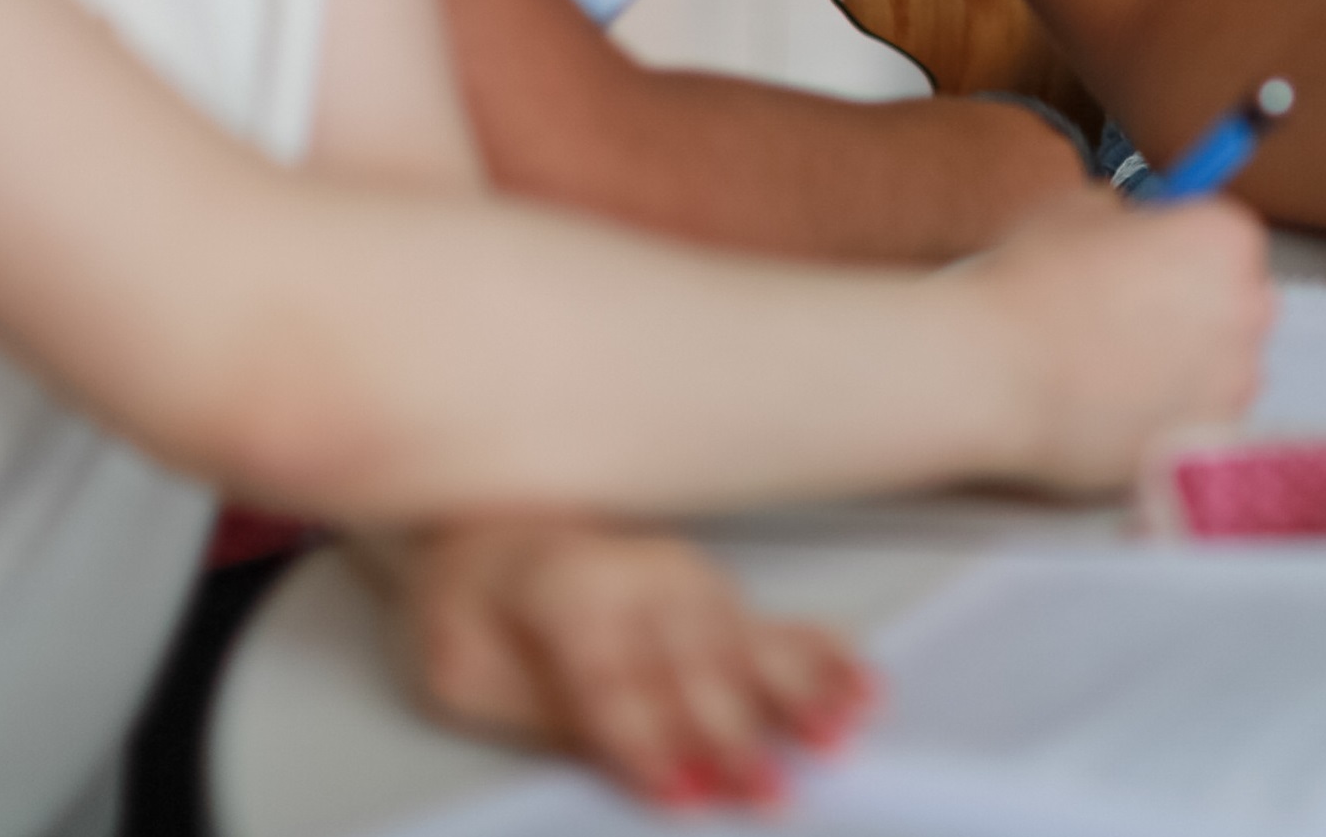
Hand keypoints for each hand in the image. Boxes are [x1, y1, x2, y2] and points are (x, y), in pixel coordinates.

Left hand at [372, 517, 871, 811]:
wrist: (500, 531)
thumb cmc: (478, 611)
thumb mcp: (462, 668)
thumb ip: (536, 711)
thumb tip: (611, 755)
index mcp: (570, 591)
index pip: (618, 679)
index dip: (650, 742)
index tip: (684, 795)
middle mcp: (646, 578)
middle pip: (695, 667)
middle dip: (734, 734)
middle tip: (768, 792)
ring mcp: (693, 582)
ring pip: (747, 648)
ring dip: (797, 697)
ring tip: (836, 737)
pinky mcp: (720, 598)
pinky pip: (779, 630)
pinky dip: (825, 661)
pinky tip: (863, 688)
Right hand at [972, 188, 1273, 488]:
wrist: (996, 366)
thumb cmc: (1032, 281)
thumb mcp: (1076, 208)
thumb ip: (1123, 214)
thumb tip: (1127, 226)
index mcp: (1225, 239)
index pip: (1227, 241)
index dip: (1182, 252)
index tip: (1151, 265)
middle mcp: (1247, 309)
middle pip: (1235, 303)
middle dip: (1195, 309)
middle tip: (1129, 316)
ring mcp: (1231, 382)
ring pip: (1220, 368)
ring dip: (1183, 365)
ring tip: (1113, 366)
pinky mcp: (1202, 438)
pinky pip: (1196, 420)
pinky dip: (1166, 415)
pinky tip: (1114, 404)